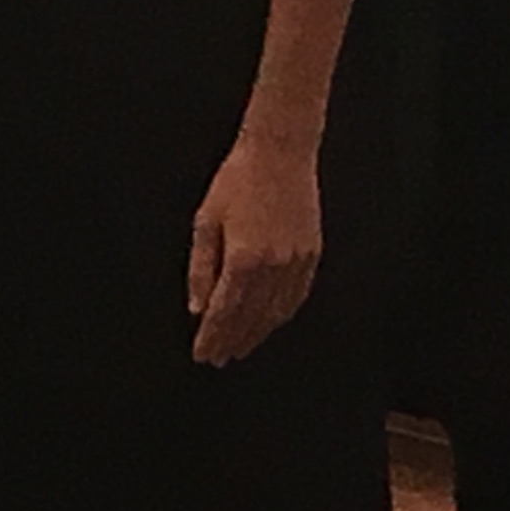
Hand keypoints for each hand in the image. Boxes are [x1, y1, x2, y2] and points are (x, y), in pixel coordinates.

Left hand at [186, 131, 321, 366]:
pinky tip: (271, 322)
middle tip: (219, 358)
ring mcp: (296, 262)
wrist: (280, 152)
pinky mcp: (312, 255)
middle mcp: (273, 267)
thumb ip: (201, 269)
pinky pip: (296, 297)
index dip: (212, 337)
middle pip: (250, 319)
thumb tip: (197, 308)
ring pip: (275, 313)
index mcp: (243, 259)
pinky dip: (281, 316)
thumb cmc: (238, 179)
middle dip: (232, 342)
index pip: (224, 313)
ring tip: (241, 347)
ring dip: (257, 334)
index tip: (203, 354)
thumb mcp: (206, 220)